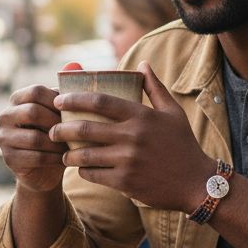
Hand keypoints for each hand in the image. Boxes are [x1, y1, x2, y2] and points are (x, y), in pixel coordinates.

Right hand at [0, 85, 66, 193]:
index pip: (36, 91)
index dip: (57, 101)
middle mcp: (5, 116)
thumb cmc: (55, 136)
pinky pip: (36, 157)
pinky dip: (55, 159)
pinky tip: (66, 159)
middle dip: (57, 122)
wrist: (44, 169)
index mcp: (17, 100)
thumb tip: (77, 75)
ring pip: (35, 138)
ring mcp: (4, 138)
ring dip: (58, 143)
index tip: (74, 111)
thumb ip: (63, 99)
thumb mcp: (58, 115)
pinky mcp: (9, 159)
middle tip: (75, 131)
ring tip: (73, 146)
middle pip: (32, 112)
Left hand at [51, 62, 214, 211]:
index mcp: (141, 116)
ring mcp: (128, 160)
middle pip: (85, 129)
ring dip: (69, 154)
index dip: (75, 99)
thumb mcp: (173, 113)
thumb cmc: (183, 145)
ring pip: (85, 155)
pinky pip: (94, 175)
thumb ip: (155, 88)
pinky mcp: (126, 181)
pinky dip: (83, 171)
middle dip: (62, 129)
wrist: (196, 182)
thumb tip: (142, 64)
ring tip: (63, 153)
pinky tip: (80, 168)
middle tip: (52, 130)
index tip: (59, 100)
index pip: (100, 102)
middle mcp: (132, 136)